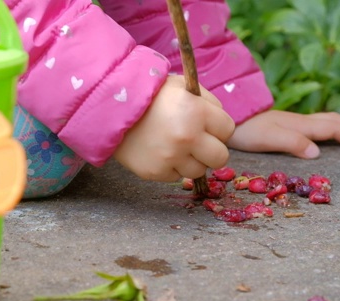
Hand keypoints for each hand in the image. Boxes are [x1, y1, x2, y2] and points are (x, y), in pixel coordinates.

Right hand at [114, 76, 234, 181]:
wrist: (111, 108)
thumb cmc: (150, 94)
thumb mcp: (182, 86)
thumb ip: (207, 102)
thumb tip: (221, 126)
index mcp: (197, 112)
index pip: (228, 130)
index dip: (218, 127)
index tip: (206, 125)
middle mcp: (187, 137)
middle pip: (221, 157)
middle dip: (212, 150)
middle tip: (197, 142)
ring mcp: (170, 158)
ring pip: (198, 170)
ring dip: (191, 160)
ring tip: (174, 146)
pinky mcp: (155, 172)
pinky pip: (176, 176)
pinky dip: (171, 166)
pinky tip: (159, 151)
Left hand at [227, 110, 339, 157]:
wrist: (228, 117)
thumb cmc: (246, 130)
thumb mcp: (269, 138)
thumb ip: (293, 143)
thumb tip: (317, 153)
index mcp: (300, 126)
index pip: (333, 128)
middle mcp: (300, 122)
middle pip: (334, 122)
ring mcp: (293, 123)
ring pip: (326, 121)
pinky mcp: (285, 126)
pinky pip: (316, 125)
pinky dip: (330, 129)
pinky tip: (326, 136)